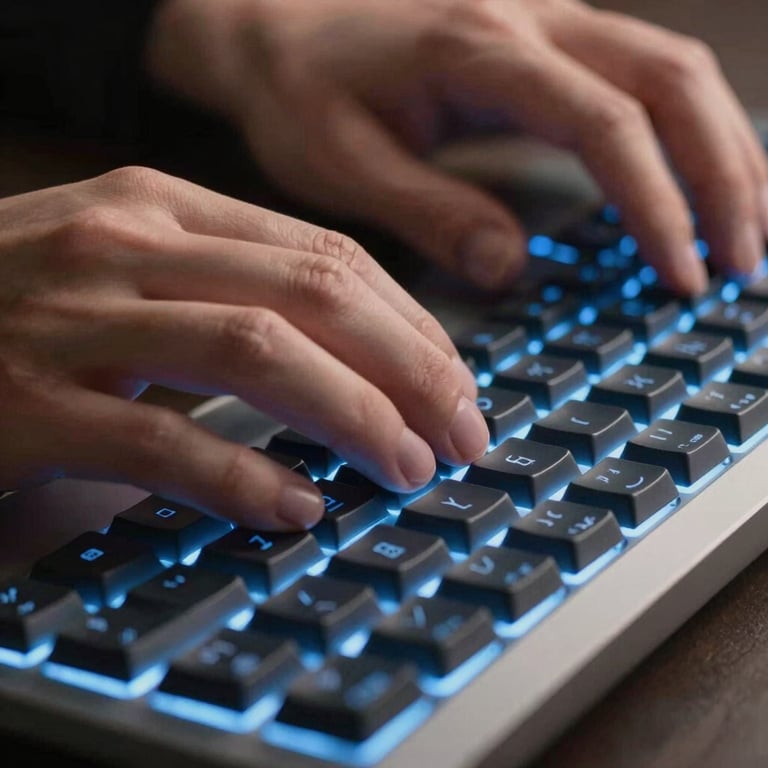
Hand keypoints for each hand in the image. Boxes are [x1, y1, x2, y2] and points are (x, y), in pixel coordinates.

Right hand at [0, 167, 485, 528]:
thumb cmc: (25, 311)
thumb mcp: (137, 275)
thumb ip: (234, 298)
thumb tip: (353, 365)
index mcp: (166, 207)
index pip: (331, 257)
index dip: (412, 327)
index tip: (455, 386)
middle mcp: (128, 244)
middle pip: (318, 296)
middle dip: (412, 371)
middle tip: (460, 435)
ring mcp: (73, 319)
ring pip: (259, 354)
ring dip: (354, 418)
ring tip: (405, 469)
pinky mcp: (26, 405)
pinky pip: (162, 440)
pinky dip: (243, 478)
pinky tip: (297, 509)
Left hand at [146, 0, 767, 295]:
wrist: (272, 21)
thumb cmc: (296, 88)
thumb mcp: (343, 162)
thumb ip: (430, 212)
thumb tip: (512, 267)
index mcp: (481, 49)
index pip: (608, 123)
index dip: (658, 204)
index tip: (681, 276)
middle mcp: (531, 18)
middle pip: (673, 80)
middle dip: (723, 175)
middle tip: (741, 263)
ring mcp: (545, 18)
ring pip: (674, 68)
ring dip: (723, 149)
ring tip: (744, 230)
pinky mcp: (544, 37)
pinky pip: (642, 74)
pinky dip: (685, 131)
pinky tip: (696, 178)